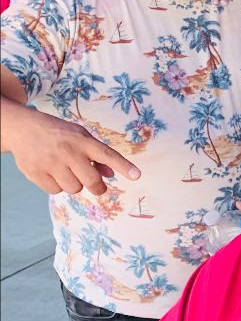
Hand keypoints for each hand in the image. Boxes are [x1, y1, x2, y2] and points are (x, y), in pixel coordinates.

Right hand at [7, 107, 139, 195]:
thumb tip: (110, 174)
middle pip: (92, 181)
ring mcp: (51, 163)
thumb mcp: (80, 137)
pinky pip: (55, 191)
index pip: (107, 154)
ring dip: (75, 185)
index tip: (137, 176)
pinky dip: (57, 186)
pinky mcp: (36, 173)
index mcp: (83, 141)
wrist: (23, 128)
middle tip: (98, 187)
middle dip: (98, 187)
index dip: (123, 166)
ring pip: (74, 188)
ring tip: (67, 172)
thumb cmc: (59, 134)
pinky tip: (52, 174)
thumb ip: (97, 155)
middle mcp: (69, 152)